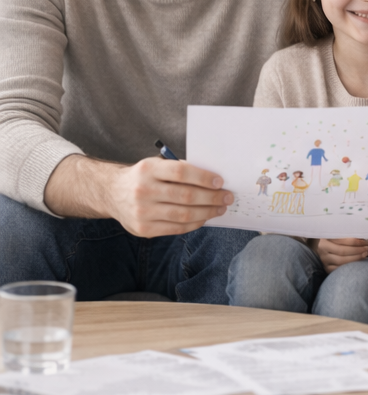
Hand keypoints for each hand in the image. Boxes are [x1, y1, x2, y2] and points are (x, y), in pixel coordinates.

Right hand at [108, 157, 232, 236]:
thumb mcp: (156, 165)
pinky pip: (176, 228)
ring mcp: (142, 211)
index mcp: (148, 169)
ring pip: (183, 214)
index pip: (181, 172)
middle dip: (212, 197)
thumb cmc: (143, 178)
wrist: (112, 193)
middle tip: (227, 197)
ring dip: (207, 212)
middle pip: (186, 196)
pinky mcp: (143, 228)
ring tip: (220, 208)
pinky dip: (195, 223)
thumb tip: (213, 179)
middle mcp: (143, 190)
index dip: (204, 177)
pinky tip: (204, 218)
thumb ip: (179, 170)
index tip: (220, 182)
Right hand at [316, 238, 367, 272]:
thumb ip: (347, 235)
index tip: (364, 242)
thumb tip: (361, 237)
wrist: (323, 247)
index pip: (342, 240)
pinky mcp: (326, 268)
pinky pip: (339, 269)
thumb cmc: (334, 239)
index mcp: (325, 238)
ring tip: (364, 255)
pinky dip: (349, 266)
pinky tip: (357, 263)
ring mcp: (324, 259)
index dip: (355, 241)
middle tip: (366, 249)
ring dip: (355, 258)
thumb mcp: (337, 234)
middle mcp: (322, 249)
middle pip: (342, 251)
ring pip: (341, 261)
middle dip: (357, 250)